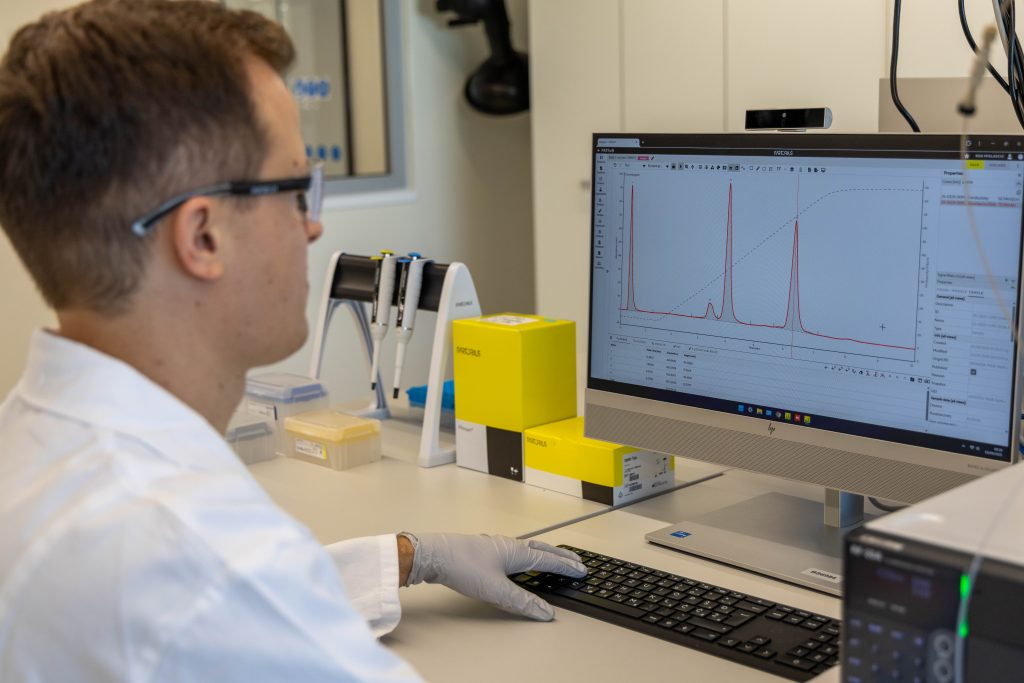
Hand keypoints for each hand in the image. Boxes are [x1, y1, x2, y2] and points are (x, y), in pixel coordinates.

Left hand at [401, 533, 586, 620]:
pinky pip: (515, 550)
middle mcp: (510, 545)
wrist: (435, 554)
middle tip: (575, 562)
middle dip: (560, 557)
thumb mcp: (497, 590)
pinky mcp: (485, 549)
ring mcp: (497, 545)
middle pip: (542, 549)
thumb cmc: (463, 566)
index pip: (549, 560)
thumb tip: (545, 612)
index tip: (581, 570)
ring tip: (553, 559)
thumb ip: (523, 602)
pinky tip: (519, 562)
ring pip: (528, 548)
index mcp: (517, 552)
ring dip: (544, 554)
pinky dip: (527, 555)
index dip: (566, 567)